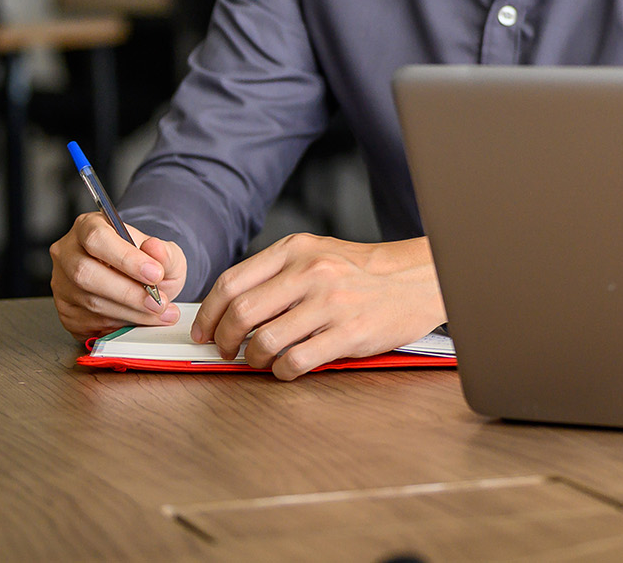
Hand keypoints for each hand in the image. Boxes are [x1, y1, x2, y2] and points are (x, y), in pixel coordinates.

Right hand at [50, 211, 186, 337]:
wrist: (139, 281)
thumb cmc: (146, 262)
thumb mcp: (164, 252)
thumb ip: (165, 252)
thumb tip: (155, 249)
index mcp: (88, 227)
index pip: (97, 239)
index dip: (126, 258)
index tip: (155, 274)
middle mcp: (68, 253)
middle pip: (86, 274)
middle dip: (128, 292)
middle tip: (158, 302)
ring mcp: (63, 284)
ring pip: (90, 302)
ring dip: (130, 312)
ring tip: (159, 312)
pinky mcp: (66, 311)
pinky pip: (89, 323)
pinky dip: (120, 325)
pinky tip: (140, 319)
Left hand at [191, 235, 444, 380]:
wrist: (418, 278)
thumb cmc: (364, 271)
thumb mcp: (318, 253)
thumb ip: (277, 273)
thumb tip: (231, 308)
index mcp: (297, 250)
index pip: (233, 282)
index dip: (210, 313)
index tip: (204, 332)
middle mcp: (311, 272)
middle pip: (242, 313)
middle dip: (224, 340)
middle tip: (227, 351)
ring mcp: (331, 303)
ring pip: (265, 341)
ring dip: (253, 359)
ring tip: (260, 360)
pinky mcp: (349, 333)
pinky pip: (296, 362)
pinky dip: (282, 372)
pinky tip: (287, 368)